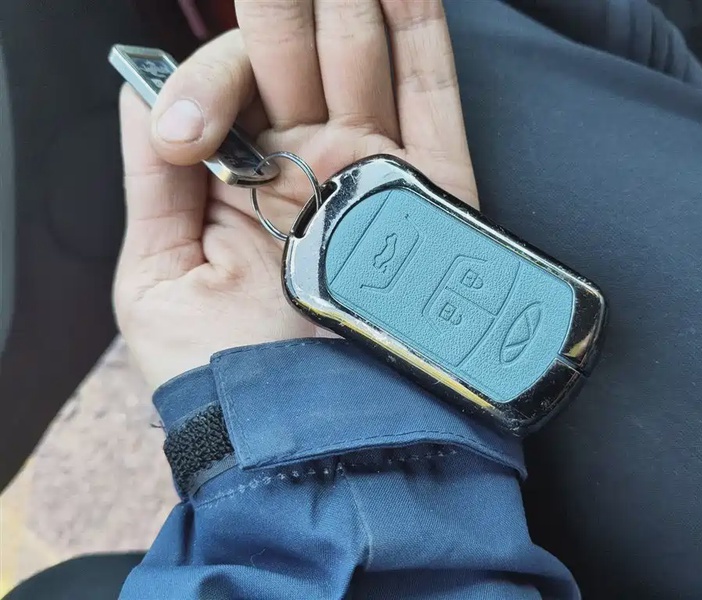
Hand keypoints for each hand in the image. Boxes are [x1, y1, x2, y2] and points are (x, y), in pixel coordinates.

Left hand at [115, 0, 477, 389]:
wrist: (317, 439)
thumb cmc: (233, 376)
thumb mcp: (158, 280)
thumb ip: (153, 182)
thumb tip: (142, 94)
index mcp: (240, 184)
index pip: (231, 87)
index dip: (211, 80)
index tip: (189, 133)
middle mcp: (309, 170)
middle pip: (297, 56)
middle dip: (280, 15)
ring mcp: (374, 171)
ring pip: (363, 57)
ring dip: (347, 4)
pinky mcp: (433, 189)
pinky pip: (432, 94)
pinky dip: (420, 30)